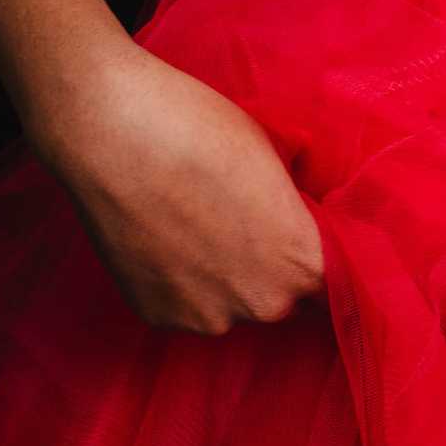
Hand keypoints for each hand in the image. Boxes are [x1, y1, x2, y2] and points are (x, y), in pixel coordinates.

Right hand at [28, 42, 329, 336]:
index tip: (309, 239)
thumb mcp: (272, 161)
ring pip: (230, 303)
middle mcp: (261, 305)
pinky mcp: (156, 316)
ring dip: (224, 278)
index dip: (320, 258)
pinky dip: (181, 280)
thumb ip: (291, 214)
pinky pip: (186, 304)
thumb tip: (293, 228)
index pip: (333, 281)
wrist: (112, 132)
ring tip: (195, 222)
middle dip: (271, 267)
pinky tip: (164, 234)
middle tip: (244, 221)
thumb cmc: (200, 127)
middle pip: (282, 297)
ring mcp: (205, 317)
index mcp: (300, 262)